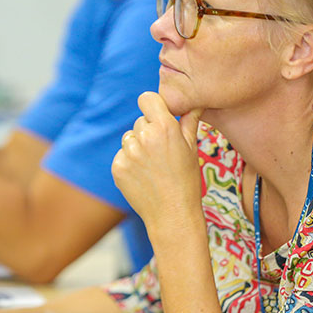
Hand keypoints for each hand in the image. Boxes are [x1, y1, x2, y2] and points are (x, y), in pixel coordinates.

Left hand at [112, 92, 202, 230]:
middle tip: (162, 152)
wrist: (173, 214)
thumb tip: (195, 102)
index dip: (153, 105)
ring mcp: (128, 153)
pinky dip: (130, 162)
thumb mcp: (192, 148)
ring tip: (153, 166)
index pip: (147, 98)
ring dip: (138, 146)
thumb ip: (189, 121)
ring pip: (129, 138)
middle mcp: (144, 137)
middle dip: (149, 131)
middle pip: (140, 121)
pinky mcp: (118, 167)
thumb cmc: (187, 181)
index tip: (158, 115)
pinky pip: (122, 155)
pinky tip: (144, 176)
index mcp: (164, 128)